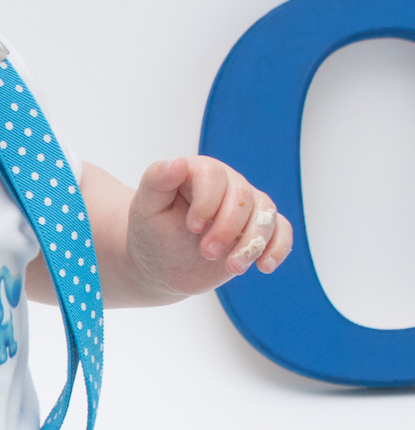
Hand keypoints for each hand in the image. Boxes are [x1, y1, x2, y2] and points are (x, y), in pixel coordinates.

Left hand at [126, 155, 292, 298]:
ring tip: (233, 267)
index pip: (214, 176)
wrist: (162, 265)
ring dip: (253, 243)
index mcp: (199, 172)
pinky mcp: (258, 231)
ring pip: (266, 215)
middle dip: (228, 227)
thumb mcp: (146, 209)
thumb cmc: (151, 233)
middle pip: (243, 197)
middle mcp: (228, 185)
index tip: (192, 228)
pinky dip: (279, 248)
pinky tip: (264, 266)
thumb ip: (156, 181)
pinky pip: (282, 231)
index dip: (207, 202)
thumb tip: (178, 163)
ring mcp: (247, 208)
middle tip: (207, 252)